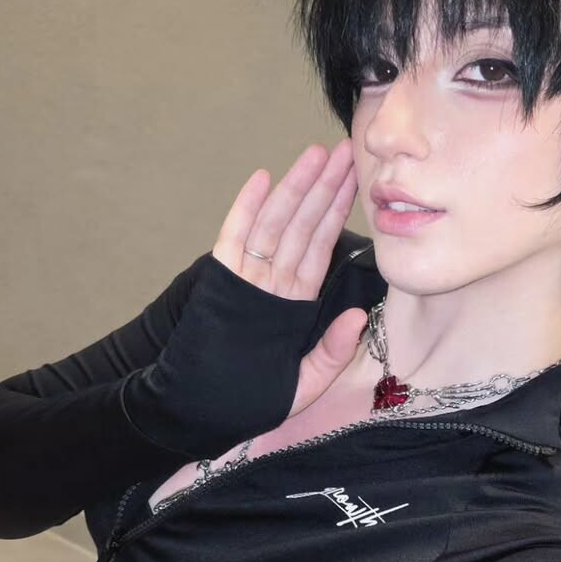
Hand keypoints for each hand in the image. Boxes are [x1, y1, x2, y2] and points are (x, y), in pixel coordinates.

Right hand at [212, 139, 369, 419]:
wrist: (201, 411)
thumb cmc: (251, 401)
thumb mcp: (305, 384)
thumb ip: (333, 352)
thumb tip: (359, 317)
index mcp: (297, 303)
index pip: (323, 247)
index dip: (339, 212)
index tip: (356, 180)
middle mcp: (274, 284)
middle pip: (303, 226)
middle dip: (324, 188)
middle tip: (344, 150)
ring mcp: (246, 279)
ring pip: (275, 225)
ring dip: (295, 189)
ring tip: (314, 154)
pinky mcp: (220, 281)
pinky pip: (235, 239)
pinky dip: (247, 210)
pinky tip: (262, 180)